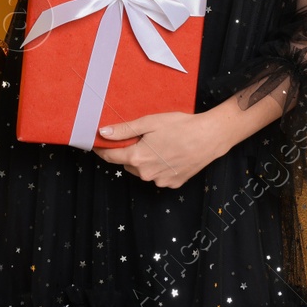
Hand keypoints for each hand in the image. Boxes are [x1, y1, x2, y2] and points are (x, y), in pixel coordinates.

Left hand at [92, 111, 228, 188]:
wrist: (209, 137)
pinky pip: (158, 175)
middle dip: (129, 152)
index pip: (110, 156)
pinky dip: (159, 166)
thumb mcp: (150, 122)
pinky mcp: (172, 184)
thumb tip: (102, 133)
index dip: (101, 149)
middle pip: (127, 163)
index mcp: (137, 157)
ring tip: (159, 143)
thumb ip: (124, 130)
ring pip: (143, 170)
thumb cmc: (180, 126)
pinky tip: (170, 153)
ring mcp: (160, 181)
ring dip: (144, 160)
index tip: (97, 142)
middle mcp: (146, 173)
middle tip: (140, 136)